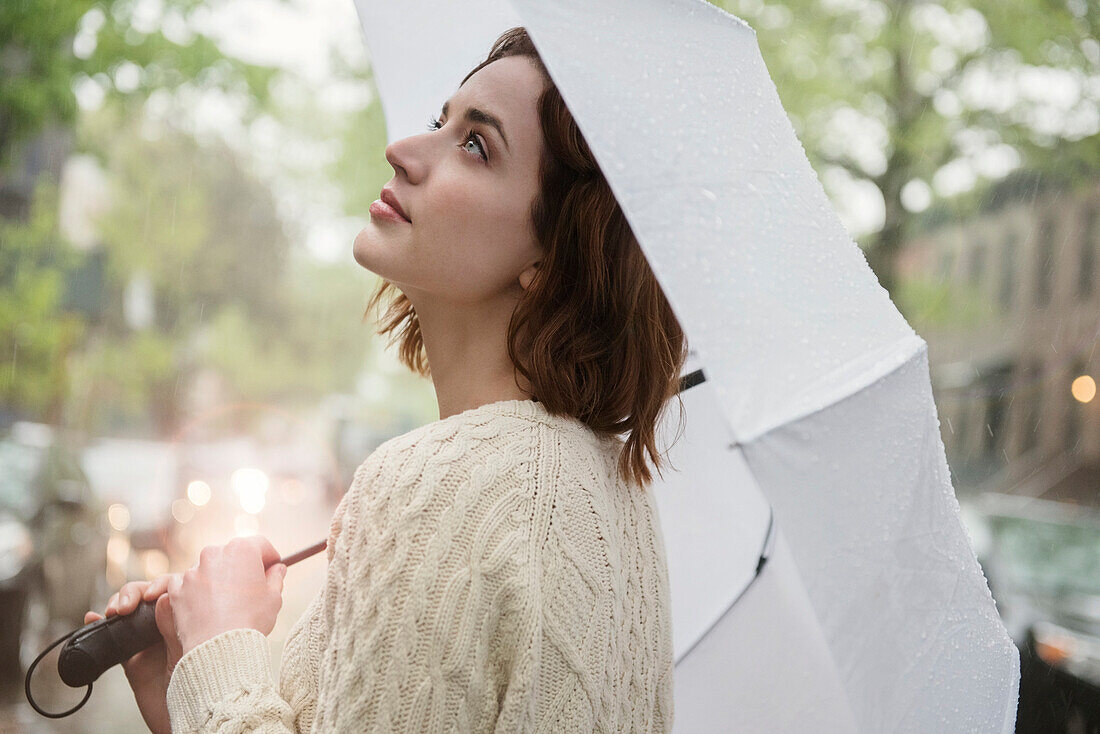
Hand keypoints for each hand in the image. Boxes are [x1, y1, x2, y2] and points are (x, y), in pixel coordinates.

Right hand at [85, 573, 182, 733]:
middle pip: (150, 597)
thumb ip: (176, 628)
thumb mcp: (190, 655)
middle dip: (134, 594)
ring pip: (130, 614)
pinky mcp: (134, 660)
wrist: (189, 721)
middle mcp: (172, 627)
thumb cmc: (203, 688)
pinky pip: (115, 639)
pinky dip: (100, 627)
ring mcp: (151, 642)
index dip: (161, 585)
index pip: (176, 590)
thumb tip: (164, 596)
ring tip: (112, 611)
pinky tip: (91, 619)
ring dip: (118, 604)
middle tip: (124, 607)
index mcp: (193, 619)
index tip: (151, 595)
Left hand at [167, 536, 286, 656]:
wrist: (219, 647)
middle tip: (250, 587)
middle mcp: (215, 553)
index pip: (260, 545)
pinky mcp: (176, 589)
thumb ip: (276, 577)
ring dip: (217, 579)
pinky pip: (186, 584)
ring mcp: (192, 571)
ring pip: (208, 569)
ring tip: (226, 603)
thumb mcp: (274, 597)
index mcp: (242, 549)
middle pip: (232, 554)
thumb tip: (277, 569)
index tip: (272, 568)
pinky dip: (195, 592)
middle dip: (241, 567)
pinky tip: (205, 607)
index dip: (269, 557)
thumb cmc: (251, 620)